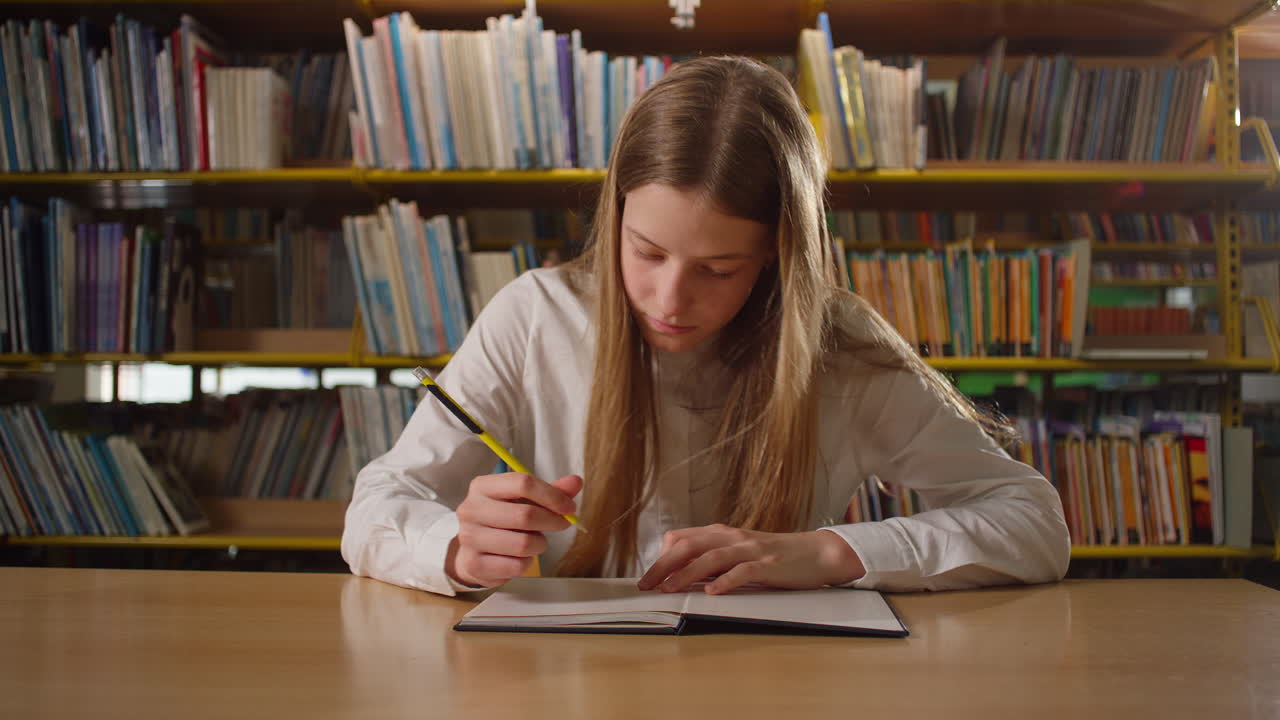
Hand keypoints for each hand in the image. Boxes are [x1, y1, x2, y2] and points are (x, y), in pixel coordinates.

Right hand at [447, 472, 582, 587]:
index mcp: (483, 486)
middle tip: (561, 524)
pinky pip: (517, 566)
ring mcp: (469, 537)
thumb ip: (550, 491)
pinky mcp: (474, 564)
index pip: (523, 483)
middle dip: (551, 522)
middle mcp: (471, 509)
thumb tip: (576, 482)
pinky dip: (527, 563)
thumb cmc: (502, 520)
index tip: (569, 507)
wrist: (472, 550)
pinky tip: (519, 557)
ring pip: (523, 543)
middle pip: (525, 515)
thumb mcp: (523, 500)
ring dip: (539, 544)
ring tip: (534, 541)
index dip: (552, 495)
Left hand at [636, 524, 865, 594]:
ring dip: (687, 573)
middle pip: (689, 545)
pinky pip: (743, 571)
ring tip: (670, 588)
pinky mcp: (768, 564)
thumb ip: (714, 560)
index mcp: (722, 534)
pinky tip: (712, 592)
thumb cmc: (774, 556)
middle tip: (647, 585)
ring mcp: (750, 550)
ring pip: (711, 557)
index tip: (651, 577)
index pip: (681, 538)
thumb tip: (681, 575)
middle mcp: (732, 537)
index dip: (662, 556)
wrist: (816, 553)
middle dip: (663, 565)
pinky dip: (725, 581)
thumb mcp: (739, 553)